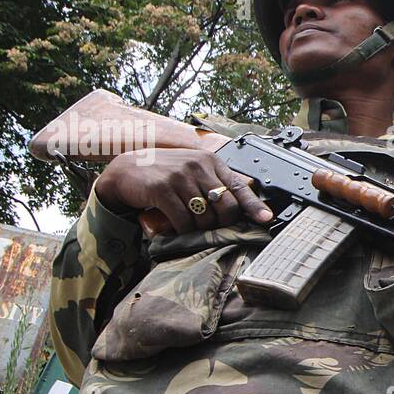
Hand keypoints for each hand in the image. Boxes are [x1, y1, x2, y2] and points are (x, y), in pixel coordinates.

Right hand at [94, 146, 273, 232]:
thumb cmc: (164, 173)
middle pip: (226, 207)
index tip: (265, 220)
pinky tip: (180, 231)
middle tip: (213, 230)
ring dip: (201, 230)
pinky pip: (183, 221)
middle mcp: (198, 166)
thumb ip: (213, 182)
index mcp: (210, 161)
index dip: (254, 206)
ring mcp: (180, 176)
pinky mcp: (162, 189)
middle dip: (223, 224)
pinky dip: (184, 231)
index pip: (239, 186)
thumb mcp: (193, 171)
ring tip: (192, 230)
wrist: (127, 170)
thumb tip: (239, 208)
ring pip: (205, 217)